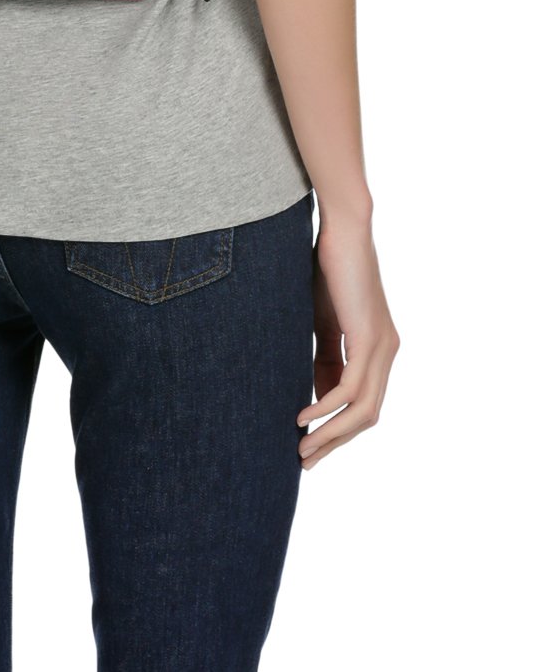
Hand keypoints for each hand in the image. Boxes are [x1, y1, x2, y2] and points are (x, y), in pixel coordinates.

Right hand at [296, 212, 398, 468]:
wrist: (343, 229)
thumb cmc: (328, 267)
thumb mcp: (322, 320)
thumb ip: (325, 354)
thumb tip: (315, 393)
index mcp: (378, 348)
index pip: (361, 402)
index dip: (334, 427)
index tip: (306, 442)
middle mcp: (388, 352)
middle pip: (367, 416)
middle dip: (335, 442)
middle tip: (304, 459)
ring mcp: (383, 347)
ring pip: (363, 410)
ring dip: (331, 434)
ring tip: (302, 448)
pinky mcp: (369, 338)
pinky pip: (350, 389)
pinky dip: (327, 408)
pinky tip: (303, 416)